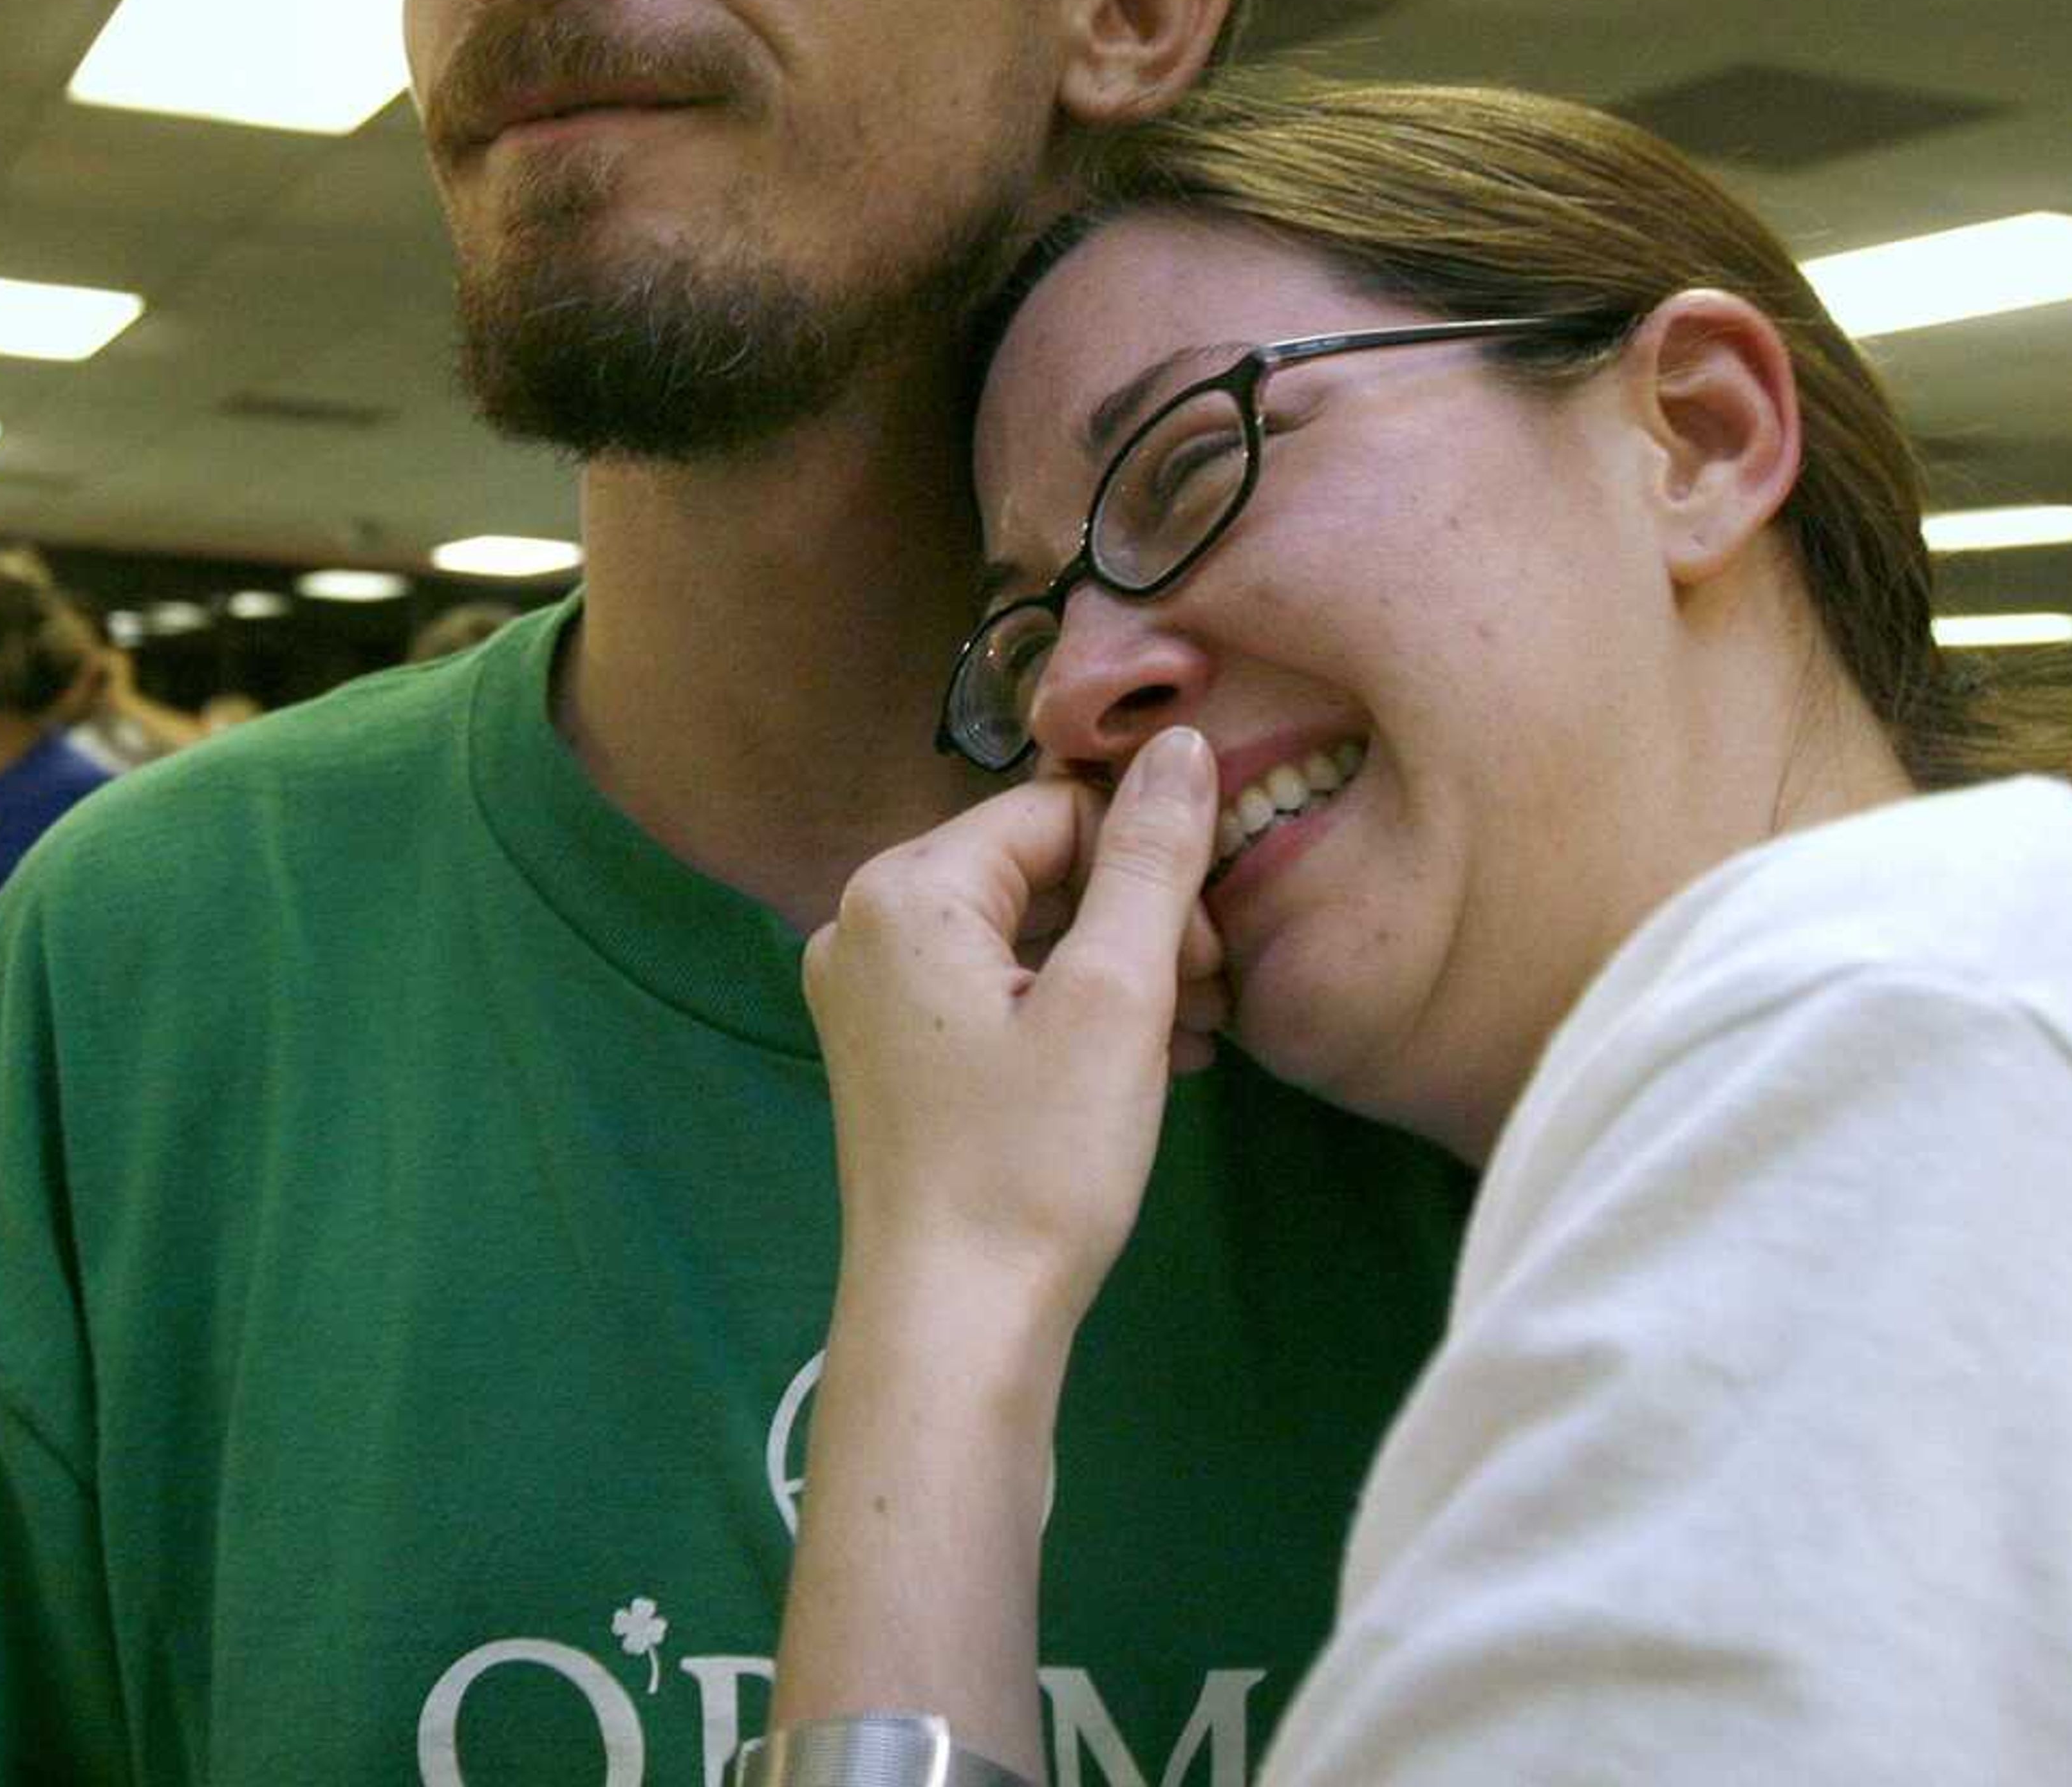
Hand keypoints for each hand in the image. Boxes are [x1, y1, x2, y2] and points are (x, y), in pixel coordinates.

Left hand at [805, 726, 1222, 1344]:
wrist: (952, 1329)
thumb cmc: (1033, 1162)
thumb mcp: (1115, 996)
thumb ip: (1151, 858)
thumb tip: (1179, 742)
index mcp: (903, 889)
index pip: (1058, 811)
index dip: (1149, 865)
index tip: (1209, 949)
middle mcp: (862, 924)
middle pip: (1039, 869)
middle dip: (1137, 921)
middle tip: (1205, 998)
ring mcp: (867, 995)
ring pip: (1024, 934)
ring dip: (1116, 971)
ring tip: (1186, 1039)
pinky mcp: (889, 1055)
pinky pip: (994, 990)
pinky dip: (1070, 1012)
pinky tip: (1139, 1063)